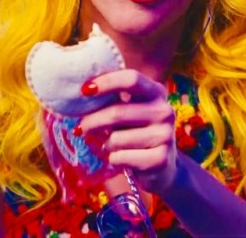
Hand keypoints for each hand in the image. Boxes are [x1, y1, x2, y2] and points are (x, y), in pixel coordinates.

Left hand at [78, 69, 176, 193]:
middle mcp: (164, 111)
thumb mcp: (132, 109)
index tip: (85, 90)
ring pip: (116, 138)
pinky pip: (121, 157)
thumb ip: (115, 98)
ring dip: (106, 144)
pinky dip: (113, 159)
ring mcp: (165, 135)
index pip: (131, 79)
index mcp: (156, 92)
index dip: (107, 82)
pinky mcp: (160, 159)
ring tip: (110, 145)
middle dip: (92, 121)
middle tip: (80, 128)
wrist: (162, 166)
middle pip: (118, 112)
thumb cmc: (138, 131)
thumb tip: (85, 91)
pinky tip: (121, 158)